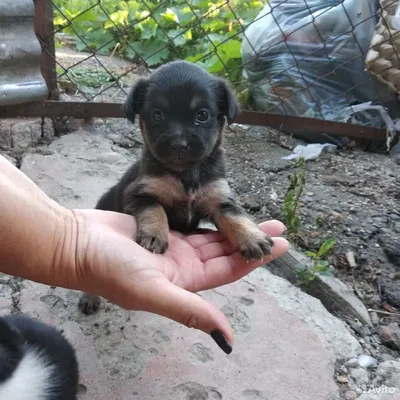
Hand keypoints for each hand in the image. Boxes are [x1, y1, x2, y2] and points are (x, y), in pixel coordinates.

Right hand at [72, 210, 288, 352]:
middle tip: (278, 228)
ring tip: (258, 217)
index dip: (254, 258)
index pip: (229, 271)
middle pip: (225, 253)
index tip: (279, 246)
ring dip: (232, 228)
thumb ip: (189, 311)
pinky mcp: (160, 229)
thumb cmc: (109, 268)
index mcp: (184, 283)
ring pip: (211, 238)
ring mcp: (171, 247)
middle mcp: (182, 268)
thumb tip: (227, 339)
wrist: (77, 243)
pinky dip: (208, 219)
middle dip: (250, 241)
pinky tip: (221, 211)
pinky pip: (192, 224)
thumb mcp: (152, 291)